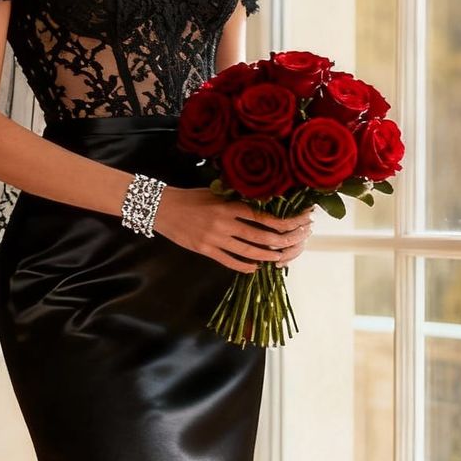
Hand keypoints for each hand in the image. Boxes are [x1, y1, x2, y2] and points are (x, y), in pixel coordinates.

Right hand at [151, 187, 315, 273]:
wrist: (161, 208)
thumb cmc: (190, 197)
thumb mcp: (215, 192)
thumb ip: (236, 198)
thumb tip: (263, 203)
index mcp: (229, 205)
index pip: (264, 215)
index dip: (284, 221)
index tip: (298, 222)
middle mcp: (224, 222)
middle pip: (261, 235)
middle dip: (282, 241)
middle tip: (295, 243)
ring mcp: (214, 238)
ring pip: (248, 251)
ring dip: (267, 256)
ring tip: (279, 258)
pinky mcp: (205, 250)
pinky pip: (229, 260)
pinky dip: (244, 266)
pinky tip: (255, 268)